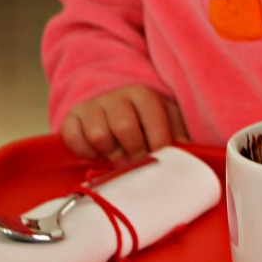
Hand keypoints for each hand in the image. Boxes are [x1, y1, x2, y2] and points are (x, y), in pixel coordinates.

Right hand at [60, 84, 189, 160]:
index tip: (159, 161)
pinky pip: (74, 138)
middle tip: (137, 166)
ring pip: (99, 135)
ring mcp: (92, 105)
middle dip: (133, 155)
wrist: (110, 103)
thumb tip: (189, 155)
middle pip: (124, 128)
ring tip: (118, 160)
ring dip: (110, 155)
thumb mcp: (165, 119)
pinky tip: (97, 154)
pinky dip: (85, 152)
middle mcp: (117, 96)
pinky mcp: (71, 117)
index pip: (153, 121)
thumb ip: (178, 134)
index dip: (158, 146)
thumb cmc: (143, 119)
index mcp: (143, 94)